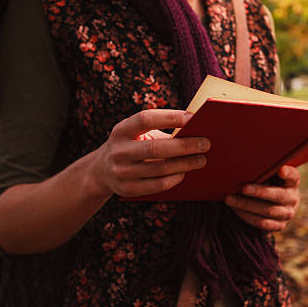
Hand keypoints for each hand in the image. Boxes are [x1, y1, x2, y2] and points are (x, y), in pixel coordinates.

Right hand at [93, 109, 209, 197]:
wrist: (101, 171)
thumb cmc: (131, 145)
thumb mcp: (137, 134)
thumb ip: (160, 130)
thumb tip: (195, 129)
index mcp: (121, 130)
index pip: (146, 119)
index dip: (170, 117)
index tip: (193, 117)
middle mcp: (118, 151)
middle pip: (155, 148)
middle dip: (185, 145)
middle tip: (206, 143)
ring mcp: (121, 172)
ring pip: (160, 169)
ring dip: (185, 164)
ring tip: (202, 159)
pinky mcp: (127, 189)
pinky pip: (158, 186)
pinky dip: (175, 179)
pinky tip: (185, 173)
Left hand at [225, 165, 300, 231]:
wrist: (276, 204)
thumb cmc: (268, 182)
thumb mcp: (270, 174)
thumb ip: (264, 169)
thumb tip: (244, 164)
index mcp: (292, 182)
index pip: (293, 176)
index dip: (288, 173)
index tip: (280, 171)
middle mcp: (292, 198)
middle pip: (278, 195)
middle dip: (259, 192)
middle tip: (243, 188)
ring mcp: (287, 213)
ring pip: (267, 211)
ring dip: (246, 205)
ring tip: (230, 199)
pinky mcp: (279, 226)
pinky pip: (262, 223)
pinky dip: (246, 216)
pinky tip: (235, 210)